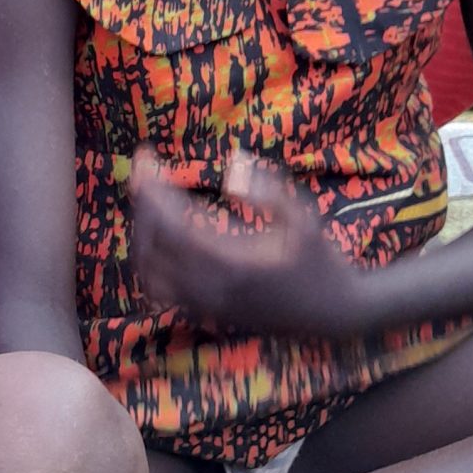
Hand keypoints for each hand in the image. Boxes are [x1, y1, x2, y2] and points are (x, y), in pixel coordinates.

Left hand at [130, 150, 368, 336]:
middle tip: (146, 173)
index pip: (172, 224)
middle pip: (151, 244)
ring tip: (149, 200)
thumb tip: (233, 167)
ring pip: (147, 269)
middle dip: (142, 204)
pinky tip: (157, 234)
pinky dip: (148, 258)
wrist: (332, 315)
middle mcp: (210, 287)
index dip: (152, 189)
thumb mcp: (305, 218)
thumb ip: (269, 191)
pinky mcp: (203, 312)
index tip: (146, 157)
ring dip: (141, 230)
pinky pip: (158, 287)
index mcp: (232, 262)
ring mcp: (204, 303)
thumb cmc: (320, 261)